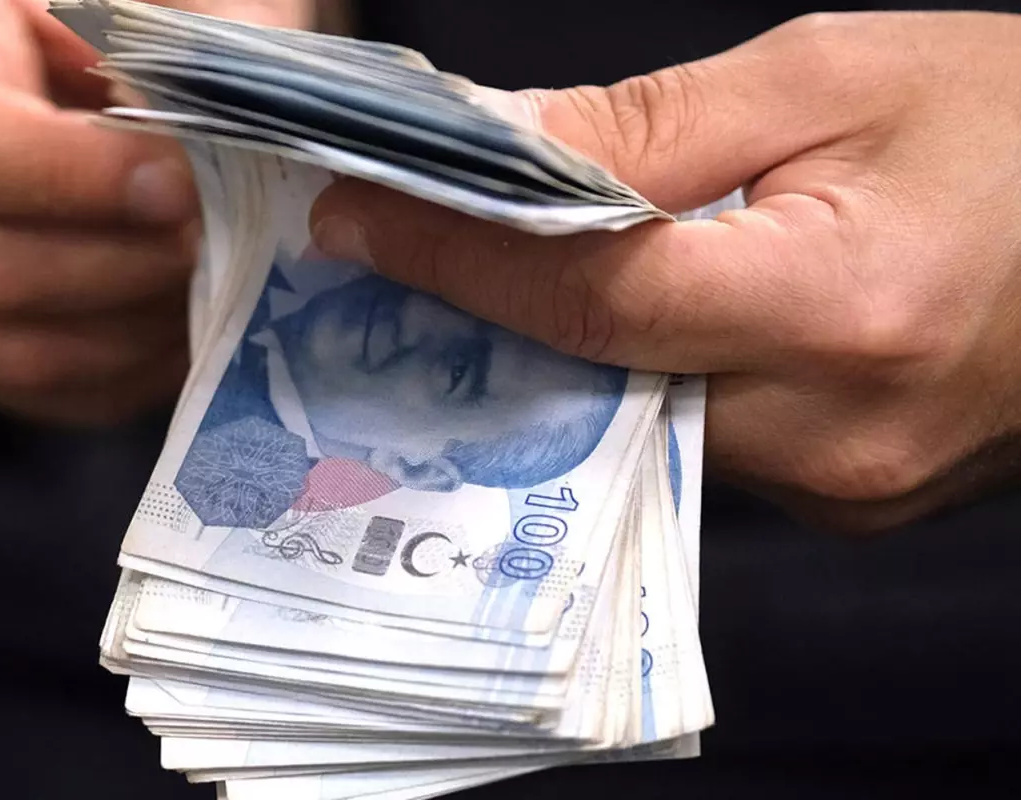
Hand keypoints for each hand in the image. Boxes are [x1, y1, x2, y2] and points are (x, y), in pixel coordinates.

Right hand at [0, 0, 313, 426]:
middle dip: (129, 265)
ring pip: (16, 350)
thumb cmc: (134, 21)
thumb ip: (183, 44)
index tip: (174, 183)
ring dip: (138, 327)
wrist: (109, 77)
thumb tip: (219, 142)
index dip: (66, 180)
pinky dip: (132, 372)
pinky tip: (184, 320)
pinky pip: (43, 392)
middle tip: (219, 238)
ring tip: (212, 280)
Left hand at [309, 12, 1020, 530]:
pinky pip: (697, 443)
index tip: (359, 223)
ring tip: (486, 282)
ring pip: (636, 422)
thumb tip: (507, 152)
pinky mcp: (849, 496)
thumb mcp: (837, 76)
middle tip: (397, 257)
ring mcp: (847, 486)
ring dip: (557, 352)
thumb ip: (655, 129)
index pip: (588, 298)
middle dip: (485, 319)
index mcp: (844, 307)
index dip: (456, 257)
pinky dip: (637, 381)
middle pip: (594, 381)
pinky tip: (610, 325)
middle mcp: (839, 432)